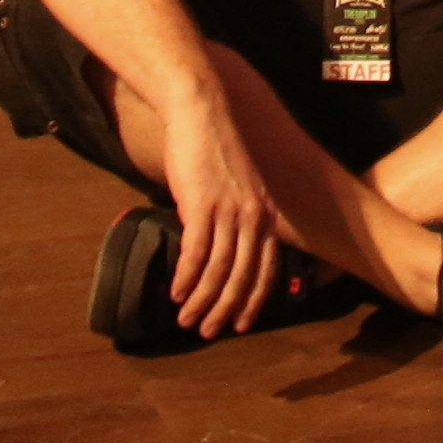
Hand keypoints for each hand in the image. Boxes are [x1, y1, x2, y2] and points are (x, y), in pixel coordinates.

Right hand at [143, 78, 283, 338]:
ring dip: (201, 301)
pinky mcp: (202, 205)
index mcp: (266, 214)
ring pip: (218, 272)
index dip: (253, 301)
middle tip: (206, 331)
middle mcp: (254, 216)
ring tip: (186, 318)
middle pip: (242, 278)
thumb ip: (237, 217)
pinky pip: (196, 254)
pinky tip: (176, 292)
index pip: (266, 270)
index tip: (240, 324)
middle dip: (224, 310)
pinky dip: (186, 278)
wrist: (201, 111)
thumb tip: (221, 251)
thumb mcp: (238, 187)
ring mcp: (229, 211)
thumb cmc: (214, 149)